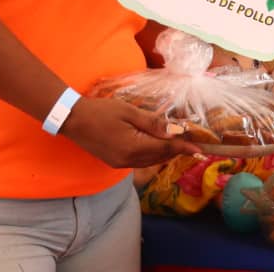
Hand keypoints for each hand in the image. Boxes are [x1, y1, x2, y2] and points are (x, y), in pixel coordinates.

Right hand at [59, 96, 200, 167]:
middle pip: (159, 157)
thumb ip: (152, 124)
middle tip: (192, 144)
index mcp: (133, 147)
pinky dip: (152, 156)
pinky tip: (157, 147)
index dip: (183, 147)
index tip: (199, 149)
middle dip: (176, 151)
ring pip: (150, 161)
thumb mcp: (129, 112)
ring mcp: (120, 163)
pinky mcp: (115, 162)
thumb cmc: (101, 111)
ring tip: (179, 145)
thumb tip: (174, 132)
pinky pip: (140, 162)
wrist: (73, 120)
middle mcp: (128, 160)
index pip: (165, 149)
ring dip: (165, 154)